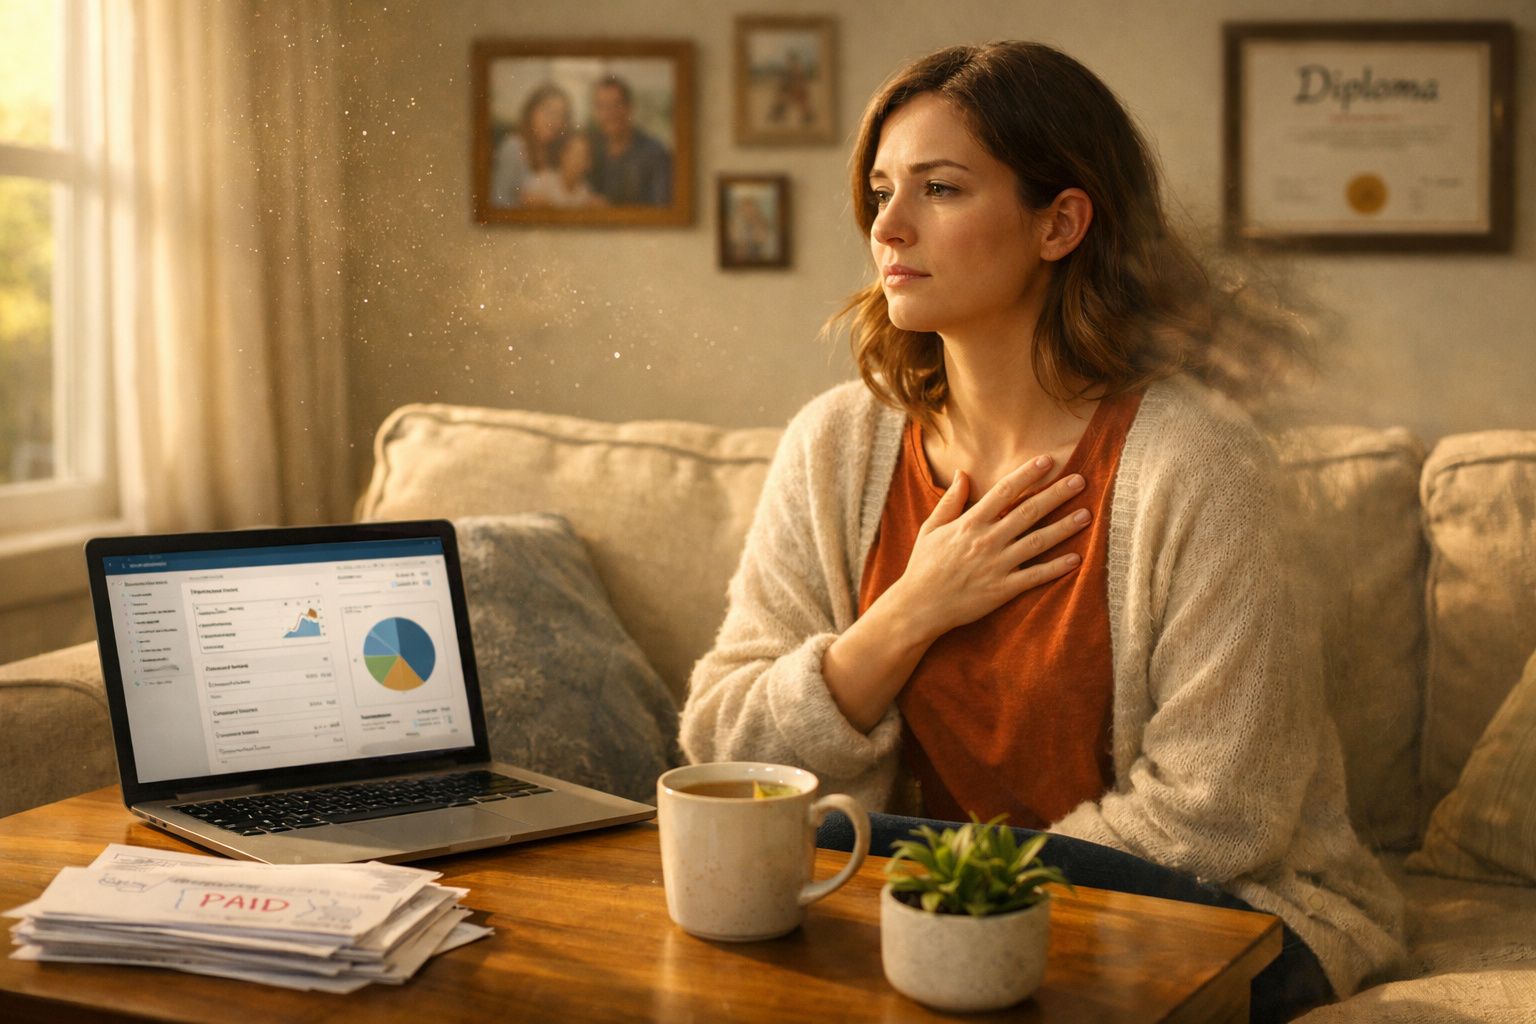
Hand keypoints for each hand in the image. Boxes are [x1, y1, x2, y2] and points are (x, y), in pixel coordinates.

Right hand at [889, 456, 1089, 640]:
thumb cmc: (924, 565)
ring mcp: (997, 565)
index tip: (1048, 461)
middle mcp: (987, 540)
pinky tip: (1076, 558)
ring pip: (1038, 541)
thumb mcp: (931, 528)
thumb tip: (963, 472)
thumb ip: (950, 500)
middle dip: (1056, 494)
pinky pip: (1035, 576)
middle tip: (1080, 479)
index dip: (1027, 474)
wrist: (919, 606)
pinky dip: (1056, 568)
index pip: (1004, 491)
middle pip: (1029, 511)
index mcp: (970, 522)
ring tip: (1086, 515)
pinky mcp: (1002, 589)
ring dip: (1064, 527)